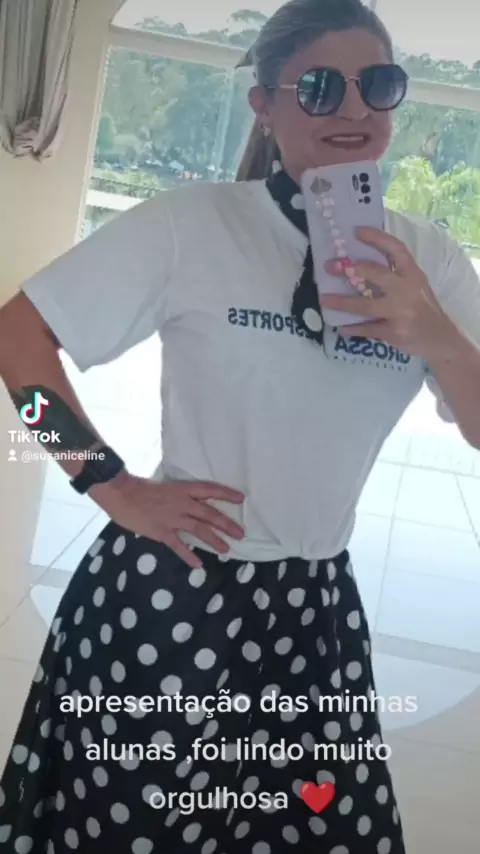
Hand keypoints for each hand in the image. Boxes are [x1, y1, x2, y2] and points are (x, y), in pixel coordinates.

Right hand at [90, 474, 244, 568]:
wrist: (121, 494)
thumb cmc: (139, 489)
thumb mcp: (165, 488)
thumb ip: (178, 496)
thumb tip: (189, 504)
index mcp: (182, 489)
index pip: (209, 489)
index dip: (226, 494)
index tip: (241, 499)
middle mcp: (182, 503)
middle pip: (209, 513)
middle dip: (226, 524)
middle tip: (240, 533)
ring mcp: (173, 518)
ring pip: (199, 530)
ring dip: (214, 540)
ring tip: (226, 550)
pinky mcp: (162, 532)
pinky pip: (178, 546)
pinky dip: (188, 556)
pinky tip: (198, 565)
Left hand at [320, 227, 452, 359]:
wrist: (439, 338)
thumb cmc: (422, 307)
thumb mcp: (415, 285)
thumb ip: (394, 275)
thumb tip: (358, 265)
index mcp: (413, 274)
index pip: (395, 249)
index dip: (377, 238)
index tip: (357, 231)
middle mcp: (406, 290)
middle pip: (375, 274)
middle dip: (350, 269)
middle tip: (330, 266)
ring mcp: (399, 312)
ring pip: (364, 305)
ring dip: (341, 302)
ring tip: (324, 300)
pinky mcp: (393, 332)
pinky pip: (367, 329)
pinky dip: (352, 328)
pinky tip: (341, 327)